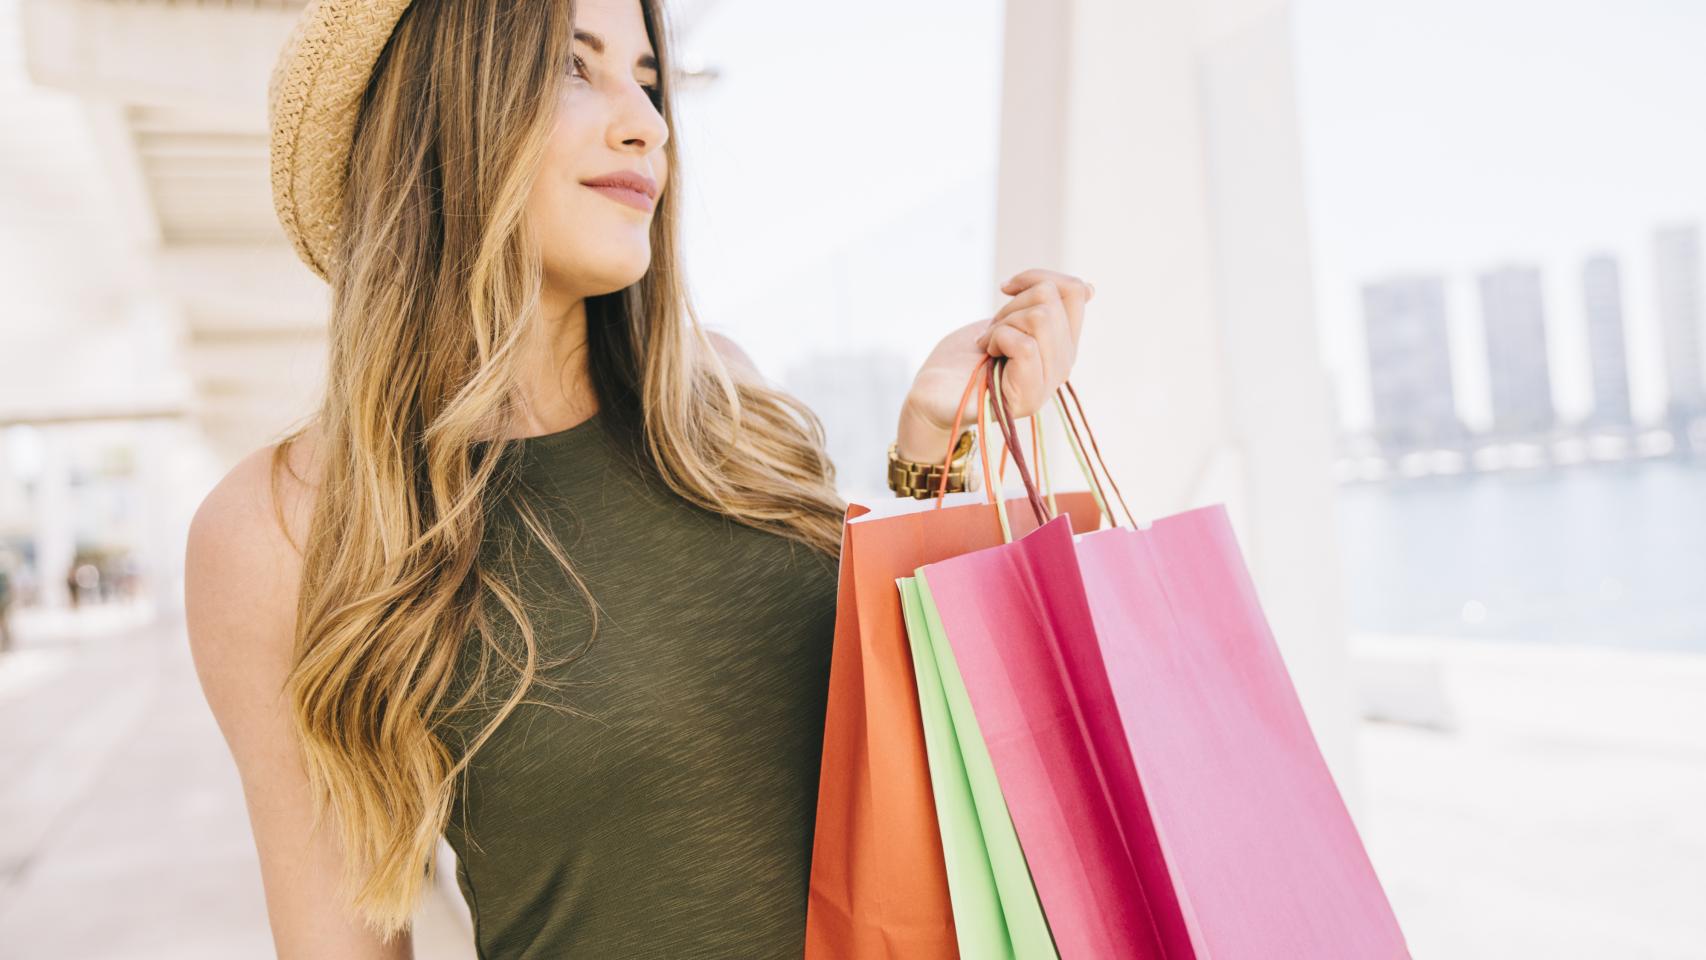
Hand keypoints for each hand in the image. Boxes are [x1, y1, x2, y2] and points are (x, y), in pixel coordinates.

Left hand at [895, 268, 1094, 461]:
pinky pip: (1026, 346)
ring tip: (989, 345)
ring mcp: (1048, 385)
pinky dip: (998, 340)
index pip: (1076, 292)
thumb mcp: (1007, 320)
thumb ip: (1042, 306)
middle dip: (1011, 305)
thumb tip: (1089, 288)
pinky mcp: (1028, 398)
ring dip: (1003, 324)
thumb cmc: (965, 357)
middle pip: (1052, 300)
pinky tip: (987, 355)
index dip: (1038, 277)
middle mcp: (1063, 366)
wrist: (932, 393)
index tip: (1007, 290)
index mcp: (1062, 344)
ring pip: (1041, 319)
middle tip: (991, 331)